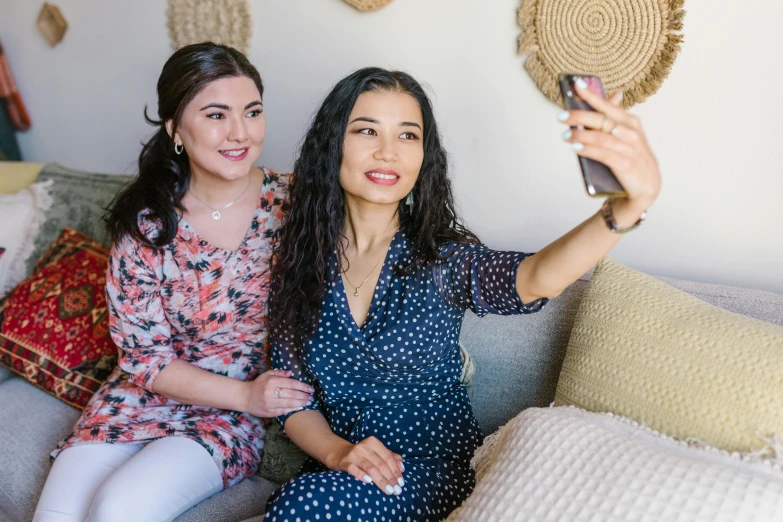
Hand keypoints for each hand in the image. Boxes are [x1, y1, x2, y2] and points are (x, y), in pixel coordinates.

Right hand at [242, 369, 313, 417]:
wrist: (244, 397)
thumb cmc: (257, 384)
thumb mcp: (267, 374)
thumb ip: (279, 373)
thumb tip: (291, 372)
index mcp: (271, 382)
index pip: (291, 384)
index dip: (303, 386)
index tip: (310, 388)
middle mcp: (271, 393)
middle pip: (292, 394)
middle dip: (304, 395)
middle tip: (311, 396)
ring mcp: (270, 404)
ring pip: (289, 403)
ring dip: (301, 403)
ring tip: (308, 402)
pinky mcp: (269, 412)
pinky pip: (284, 411)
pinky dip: (292, 409)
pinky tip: (299, 407)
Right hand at [326, 436, 404, 495]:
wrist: (338, 452)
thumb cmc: (361, 454)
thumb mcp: (375, 452)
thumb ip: (389, 457)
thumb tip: (402, 467)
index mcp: (373, 442)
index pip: (388, 457)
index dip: (396, 470)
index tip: (401, 482)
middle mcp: (364, 447)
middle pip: (381, 464)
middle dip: (390, 478)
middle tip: (397, 490)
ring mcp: (354, 454)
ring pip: (370, 468)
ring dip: (381, 480)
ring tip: (388, 490)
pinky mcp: (344, 462)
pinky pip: (353, 469)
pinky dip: (362, 475)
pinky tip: (369, 482)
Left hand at [559, 82, 661, 214]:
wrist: (647, 185)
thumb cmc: (632, 156)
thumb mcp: (628, 134)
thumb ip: (617, 116)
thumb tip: (615, 94)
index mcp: (630, 121)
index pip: (607, 105)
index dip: (591, 95)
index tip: (576, 85)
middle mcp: (630, 132)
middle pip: (601, 120)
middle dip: (579, 116)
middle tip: (561, 117)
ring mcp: (629, 148)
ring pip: (600, 137)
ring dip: (581, 135)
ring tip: (565, 135)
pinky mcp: (624, 164)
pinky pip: (603, 154)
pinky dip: (588, 150)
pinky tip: (576, 147)